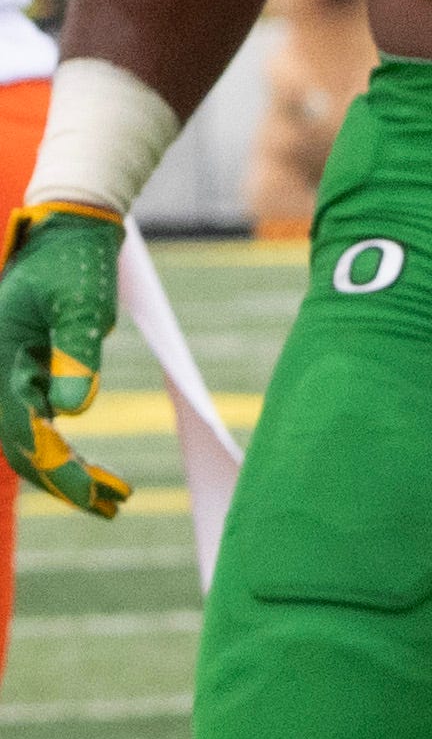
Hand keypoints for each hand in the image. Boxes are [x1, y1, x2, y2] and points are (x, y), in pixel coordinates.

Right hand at [0, 206, 131, 518]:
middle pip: (22, 448)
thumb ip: (75, 354)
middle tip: (114, 506)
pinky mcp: (20, 375)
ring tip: (113, 497)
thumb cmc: (73, 263)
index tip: (98, 496)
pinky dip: (62, 448)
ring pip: (29, 440)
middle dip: (64, 481)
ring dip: (65, 472)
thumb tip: (73, 410)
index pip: (24, 434)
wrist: (65, 232)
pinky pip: (37, 423)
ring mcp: (4, 378)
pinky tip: (91, 471)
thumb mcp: (81, 305)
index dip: (58, 470)